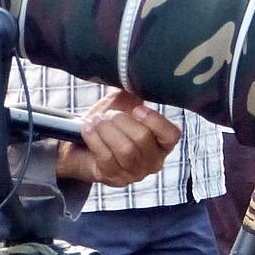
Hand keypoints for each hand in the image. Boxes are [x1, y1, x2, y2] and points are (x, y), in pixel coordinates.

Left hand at [55, 90, 180, 186]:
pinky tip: (88, 129)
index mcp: (162, 143)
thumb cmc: (109, 124)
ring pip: (125, 150)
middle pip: (143, 139)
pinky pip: (106, 157)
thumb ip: (134, 92)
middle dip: (122, 122)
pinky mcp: (113, 178)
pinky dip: (95, 139)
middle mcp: (153, 162)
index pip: (172, 135)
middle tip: (109, 115)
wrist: (82, 144)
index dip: (155, 120)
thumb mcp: (124, 104)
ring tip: (97, 120)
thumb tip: (134, 76)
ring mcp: (134, 174)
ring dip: (107, 130)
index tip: (136, 109)